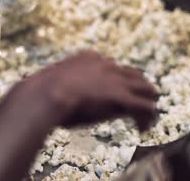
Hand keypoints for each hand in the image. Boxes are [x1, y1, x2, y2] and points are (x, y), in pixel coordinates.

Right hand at [18, 51, 158, 130]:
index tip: (115, 96)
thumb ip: (59, 84)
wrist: (44, 94)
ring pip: (146, 89)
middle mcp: (107, 66)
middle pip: (135, 75)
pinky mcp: (122, 97)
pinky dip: (147, 118)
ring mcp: (116, 81)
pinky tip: (141, 129)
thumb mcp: (51, 83)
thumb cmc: (41, 92)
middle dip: (139, 90)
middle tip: (138, 106)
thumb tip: (51, 92)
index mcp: (90, 58)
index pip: (114, 68)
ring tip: (146, 120)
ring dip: (148, 103)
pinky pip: (145, 107)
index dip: (118, 83)